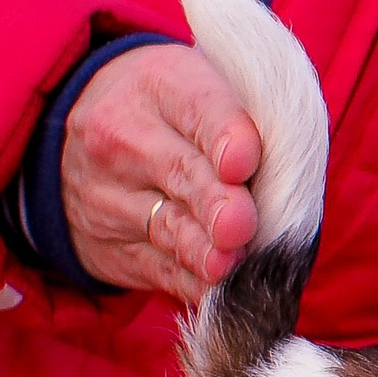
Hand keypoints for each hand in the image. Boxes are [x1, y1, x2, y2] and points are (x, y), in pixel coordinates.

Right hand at [61, 43, 261, 303]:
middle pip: (179, 172)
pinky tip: (217, 292)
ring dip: (201, 251)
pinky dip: (191, 284)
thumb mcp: (203, 85)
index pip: (199, 108)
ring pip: (165, 227)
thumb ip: (250, 120)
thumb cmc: (177, 111)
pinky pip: (156, 269)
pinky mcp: (110, 246)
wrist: (84, 131)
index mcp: (162, 84)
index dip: (225, 137)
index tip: (244, 162)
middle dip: (214, 203)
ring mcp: (108, 194)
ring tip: (226, 264)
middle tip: (240, 225)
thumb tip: (294, 180)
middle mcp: (125, 136)